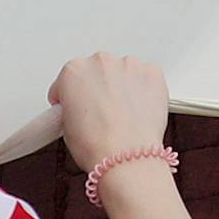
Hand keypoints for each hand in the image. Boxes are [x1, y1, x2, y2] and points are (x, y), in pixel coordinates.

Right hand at [49, 52, 170, 171]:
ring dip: (122, 87)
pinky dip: (144, 90)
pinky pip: (146, 78)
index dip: (72, 96)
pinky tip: (139, 110)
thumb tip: (80, 108)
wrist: (126, 156)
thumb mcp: (66, 126)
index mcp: (74, 71)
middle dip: (98, 88)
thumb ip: (72, 107)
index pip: (69, 78)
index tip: (77, 104)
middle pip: (98, 70)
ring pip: (123, 72)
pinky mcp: (153, 73)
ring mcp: (129, 65)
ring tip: (122, 115)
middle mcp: (101, 61)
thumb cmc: (96, 145)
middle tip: (101, 113)